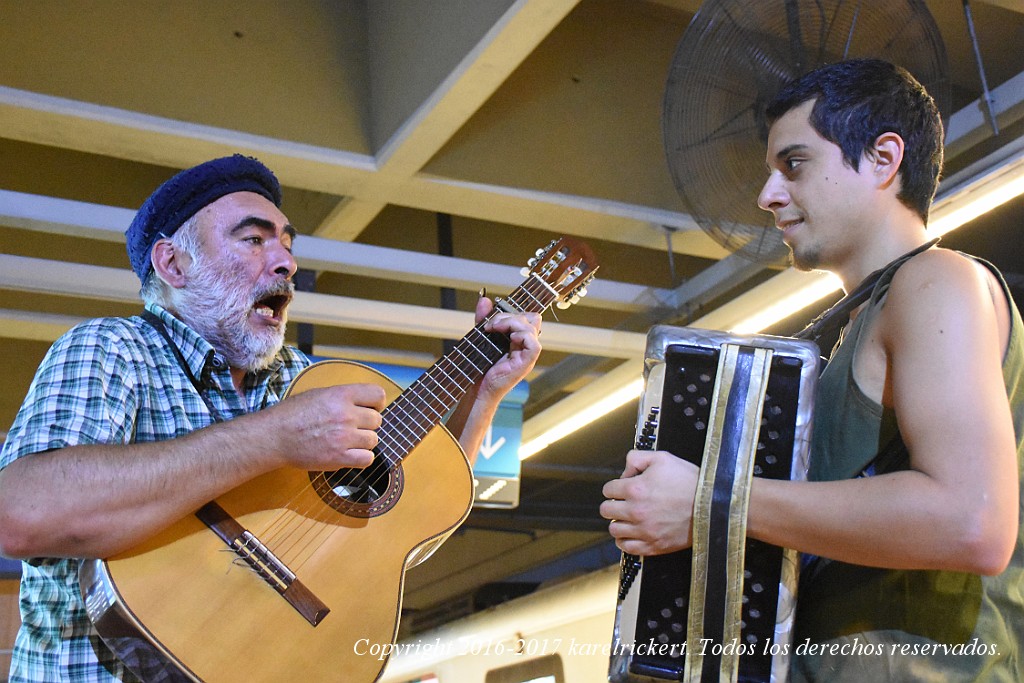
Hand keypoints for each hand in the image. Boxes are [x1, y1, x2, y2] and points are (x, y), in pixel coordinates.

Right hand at [261, 383, 385, 470]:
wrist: (275, 436)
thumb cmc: (292, 414)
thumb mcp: (318, 394)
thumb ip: (342, 397)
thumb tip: (364, 403)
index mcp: (341, 395)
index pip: (378, 395)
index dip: (376, 403)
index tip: (369, 408)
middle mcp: (345, 414)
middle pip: (377, 420)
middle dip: (367, 425)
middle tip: (352, 428)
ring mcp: (344, 436)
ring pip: (373, 440)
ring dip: (363, 442)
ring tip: (347, 442)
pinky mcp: (339, 457)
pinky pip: (367, 459)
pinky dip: (361, 458)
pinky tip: (349, 454)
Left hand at [476, 296, 541, 400]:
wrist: (477, 388)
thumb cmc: (480, 366)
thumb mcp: (481, 336)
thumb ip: (484, 318)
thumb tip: (484, 299)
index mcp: (519, 339)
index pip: (527, 316)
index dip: (513, 312)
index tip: (492, 318)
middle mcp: (526, 345)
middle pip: (532, 318)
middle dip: (510, 315)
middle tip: (492, 324)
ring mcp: (528, 354)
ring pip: (532, 326)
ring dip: (511, 322)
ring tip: (494, 328)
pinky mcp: (526, 362)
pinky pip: (534, 344)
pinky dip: (521, 335)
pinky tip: (507, 338)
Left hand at [600, 450, 698, 555]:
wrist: (712, 505)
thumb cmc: (690, 481)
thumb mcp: (663, 458)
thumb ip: (637, 458)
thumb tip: (625, 472)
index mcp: (636, 489)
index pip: (608, 490)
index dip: (615, 487)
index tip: (623, 488)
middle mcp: (635, 511)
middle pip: (606, 510)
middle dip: (613, 503)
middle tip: (624, 502)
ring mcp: (643, 531)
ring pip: (613, 529)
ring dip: (618, 522)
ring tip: (628, 517)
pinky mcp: (653, 546)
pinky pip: (626, 547)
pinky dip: (625, 540)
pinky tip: (632, 532)